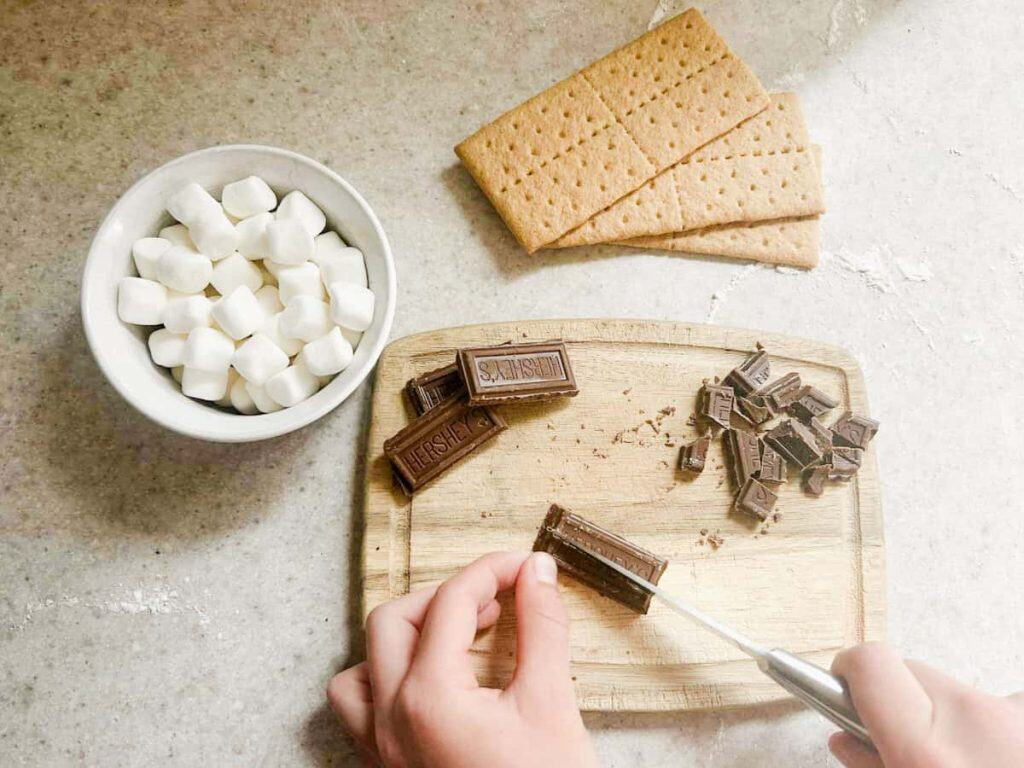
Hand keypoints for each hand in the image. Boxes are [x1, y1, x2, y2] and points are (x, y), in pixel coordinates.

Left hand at [327, 551, 598, 767]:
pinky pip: (359, 711)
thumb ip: (542, 629)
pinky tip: (428, 684)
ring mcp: (381, 751)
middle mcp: (391, 721)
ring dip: (402, 640)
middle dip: (445, 598)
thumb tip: (537, 574)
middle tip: (494, 601)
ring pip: (361, 667)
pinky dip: (386, 681)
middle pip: (395, 621)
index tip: (522, 567)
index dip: (491, 571)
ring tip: (451, 639)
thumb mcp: (552, 705)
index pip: (452, 602)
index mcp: (429, 698)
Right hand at [830, 642, 1023, 766]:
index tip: (846, 683)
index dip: (851, 670)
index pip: (870, 662)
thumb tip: (846, 740)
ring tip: (963, 760)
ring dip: (948, 715)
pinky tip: (999, 756)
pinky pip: (1000, 703)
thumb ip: (871, 764)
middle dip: (902, 699)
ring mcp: (1013, 714)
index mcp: (925, 749)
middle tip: (907, 742)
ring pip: (955, 689)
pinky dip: (991, 725)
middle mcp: (971, 719)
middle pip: (912, 672)